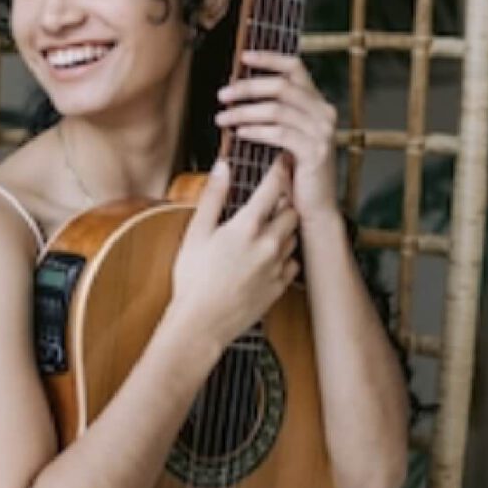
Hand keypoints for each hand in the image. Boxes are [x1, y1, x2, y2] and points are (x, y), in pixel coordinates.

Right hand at [170, 156, 299, 351]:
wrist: (201, 325)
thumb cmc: (193, 280)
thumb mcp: (196, 233)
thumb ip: (213, 197)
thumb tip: (223, 167)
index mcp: (247, 227)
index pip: (273, 188)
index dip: (279, 170)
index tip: (281, 162)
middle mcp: (269, 244)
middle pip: (292, 211)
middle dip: (284, 203)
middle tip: (270, 201)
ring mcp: (277, 267)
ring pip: (294, 236)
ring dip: (284, 228)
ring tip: (266, 229)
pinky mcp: (280, 286)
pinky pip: (293, 262)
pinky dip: (284, 255)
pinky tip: (267, 257)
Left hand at [215, 51, 338, 225]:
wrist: (315, 207)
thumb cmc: (295, 171)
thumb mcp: (287, 136)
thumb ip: (275, 113)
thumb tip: (240, 92)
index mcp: (318, 103)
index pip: (295, 68)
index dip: (269, 58)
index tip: (243, 57)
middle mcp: (324, 112)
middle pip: (282, 86)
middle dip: (248, 88)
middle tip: (222, 95)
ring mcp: (322, 132)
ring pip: (277, 109)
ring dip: (245, 111)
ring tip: (223, 118)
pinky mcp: (314, 151)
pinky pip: (279, 133)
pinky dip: (255, 130)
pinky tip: (239, 133)